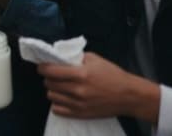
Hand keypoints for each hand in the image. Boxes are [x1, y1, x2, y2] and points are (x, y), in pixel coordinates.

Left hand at [39, 52, 160, 122]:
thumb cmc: (113, 75)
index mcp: (81, 74)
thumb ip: (76, 58)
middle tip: (53, 76)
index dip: (43, 68)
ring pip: (51, 96)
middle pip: (49, 84)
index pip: (50, 71)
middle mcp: (78, 90)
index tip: (42, 66)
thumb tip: (60, 58)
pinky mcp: (81, 114)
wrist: (129, 96)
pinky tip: (63, 98)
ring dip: (53, 90)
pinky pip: (58, 110)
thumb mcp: (95, 59)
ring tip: (60, 87)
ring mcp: (79, 104)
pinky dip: (57, 103)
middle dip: (48, 78)